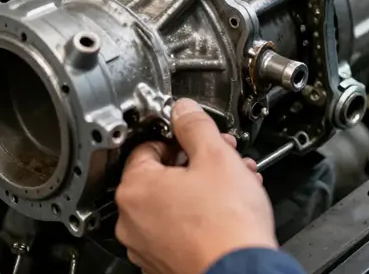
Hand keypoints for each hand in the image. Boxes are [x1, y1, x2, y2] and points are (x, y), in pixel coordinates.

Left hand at [115, 99, 276, 273]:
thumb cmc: (227, 226)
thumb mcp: (214, 155)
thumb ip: (194, 125)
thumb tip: (184, 110)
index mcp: (136, 189)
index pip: (149, 146)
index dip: (179, 138)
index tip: (198, 139)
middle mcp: (133, 222)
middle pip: (162, 175)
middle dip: (197, 162)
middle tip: (223, 158)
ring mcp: (147, 247)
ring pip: (174, 203)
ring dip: (204, 187)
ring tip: (235, 183)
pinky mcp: (165, 265)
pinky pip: (179, 229)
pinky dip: (201, 216)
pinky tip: (229, 210)